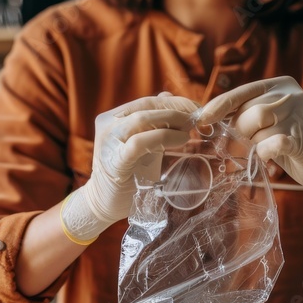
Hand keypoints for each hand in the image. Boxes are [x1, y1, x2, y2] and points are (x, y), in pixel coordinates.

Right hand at [61, 93, 196, 243]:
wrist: (104, 204)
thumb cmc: (128, 176)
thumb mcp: (142, 145)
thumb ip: (153, 123)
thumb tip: (169, 97)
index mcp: (113, 118)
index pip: (147, 102)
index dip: (174, 102)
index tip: (196, 108)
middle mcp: (108, 125)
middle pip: (146, 106)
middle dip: (177, 108)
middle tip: (198, 116)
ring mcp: (108, 141)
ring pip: (142, 119)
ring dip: (172, 120)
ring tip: (190, 129)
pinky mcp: (114, 160)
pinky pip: (139, 143)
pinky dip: (163, 137)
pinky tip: (181, 139)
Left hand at [195, 76, 302, 200]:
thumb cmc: (292, 142)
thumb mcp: (270, 122)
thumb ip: (248, 115)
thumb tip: (210, 120)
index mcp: (280, 85)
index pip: (242, 92)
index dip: (220, 106)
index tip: (202, 120)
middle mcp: (291, 95)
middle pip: (249, 111)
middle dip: (241, 132)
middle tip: (245, 145)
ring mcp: (300, 115)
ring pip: (259, 127)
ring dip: (254, 144)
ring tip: (261, 150)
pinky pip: (273, 144)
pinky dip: (264, 153)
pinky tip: (267, 157)